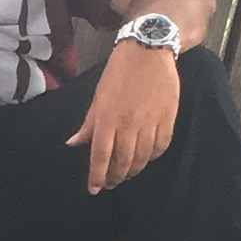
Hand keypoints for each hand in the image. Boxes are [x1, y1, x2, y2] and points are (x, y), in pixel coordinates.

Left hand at [77, 36, 179, 193]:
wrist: (148, 51)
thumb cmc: (118, 73)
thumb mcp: (98, 97)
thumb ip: (88, 124)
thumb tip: (72, 144)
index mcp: (107, 119)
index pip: (101, 156)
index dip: (97, 176)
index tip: (94, 189)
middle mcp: (128, 124)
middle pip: (122, 162)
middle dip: (115, 177)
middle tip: (110, 183)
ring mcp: (150, 122)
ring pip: (142, 158)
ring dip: (133, 171)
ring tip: (126, 174)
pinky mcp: (168, 118)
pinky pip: (161, 146)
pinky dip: (152, 157)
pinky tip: (146, 159)